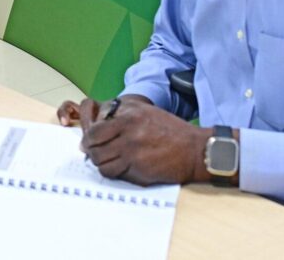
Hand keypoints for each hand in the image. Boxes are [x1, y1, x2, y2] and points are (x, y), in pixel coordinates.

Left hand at [71, 97, 211, 185]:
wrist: (194, 150)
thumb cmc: (169, 130)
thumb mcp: (143, 111)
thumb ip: (119, 114)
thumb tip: (95, 126)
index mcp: (128, 115)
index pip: (94, 129)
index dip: (89, 138)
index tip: (90, 142)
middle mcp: (128, 132)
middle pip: (93, 146)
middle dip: (91, 151)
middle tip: (95, 153)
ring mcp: (132, 151)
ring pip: (100, 162)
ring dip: (101, 163)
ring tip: (109, 161)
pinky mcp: (137, 168)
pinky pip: (113, 173)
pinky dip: (112, 172)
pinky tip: (119, 168)